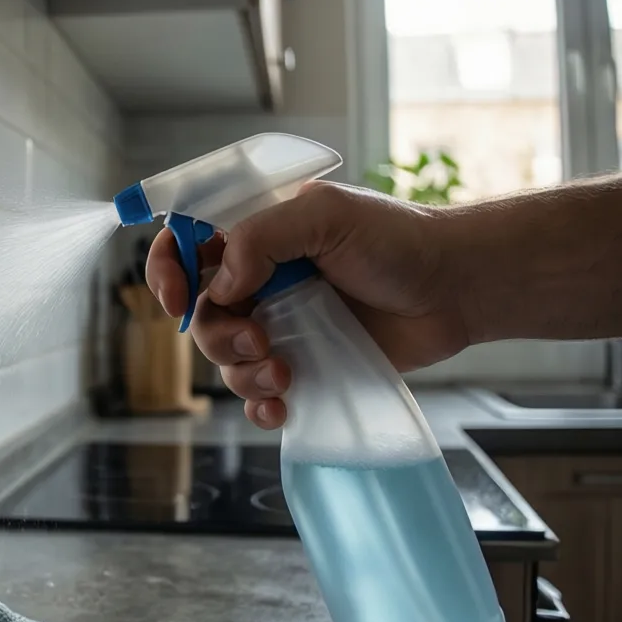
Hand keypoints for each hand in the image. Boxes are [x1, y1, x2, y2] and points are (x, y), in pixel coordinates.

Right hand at [145, 181, 469, 429]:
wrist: (454, 289)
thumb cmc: (397, 240)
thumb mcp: (326, 215)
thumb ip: (263, 237)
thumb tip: (221, 284)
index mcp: (255, 237)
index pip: (185, 247)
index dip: (167, 272)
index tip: (177, 301)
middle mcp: (260, 281)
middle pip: (201, 315)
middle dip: (217, 336)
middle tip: (258, 339)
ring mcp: (280, 325)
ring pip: (225, 360)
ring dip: (242, 374)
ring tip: (285, 373)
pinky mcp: (304, 365)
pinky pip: (259, 394)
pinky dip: (260, 406)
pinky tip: (281, 406)